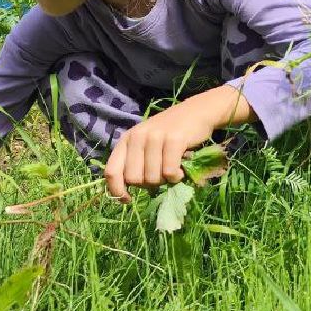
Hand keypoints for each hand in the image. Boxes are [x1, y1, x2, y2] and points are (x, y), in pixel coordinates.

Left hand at [103, 99, 219, 201]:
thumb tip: (127, 195)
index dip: (117, 190)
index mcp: (127, 139)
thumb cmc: (171, 134)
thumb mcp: (146, 144)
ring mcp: (155, 137)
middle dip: (148, 184)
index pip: (111, 171)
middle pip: (133, 179)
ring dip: (165, 180)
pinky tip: (181, 168)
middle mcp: (137, 136)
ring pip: (152, 178)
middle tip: (160, 174)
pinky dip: (176, 176)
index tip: (129, 200)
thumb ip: (135, 163)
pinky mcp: (174, 139)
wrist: (198, 111)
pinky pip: (169, 172)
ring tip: (173, 168)